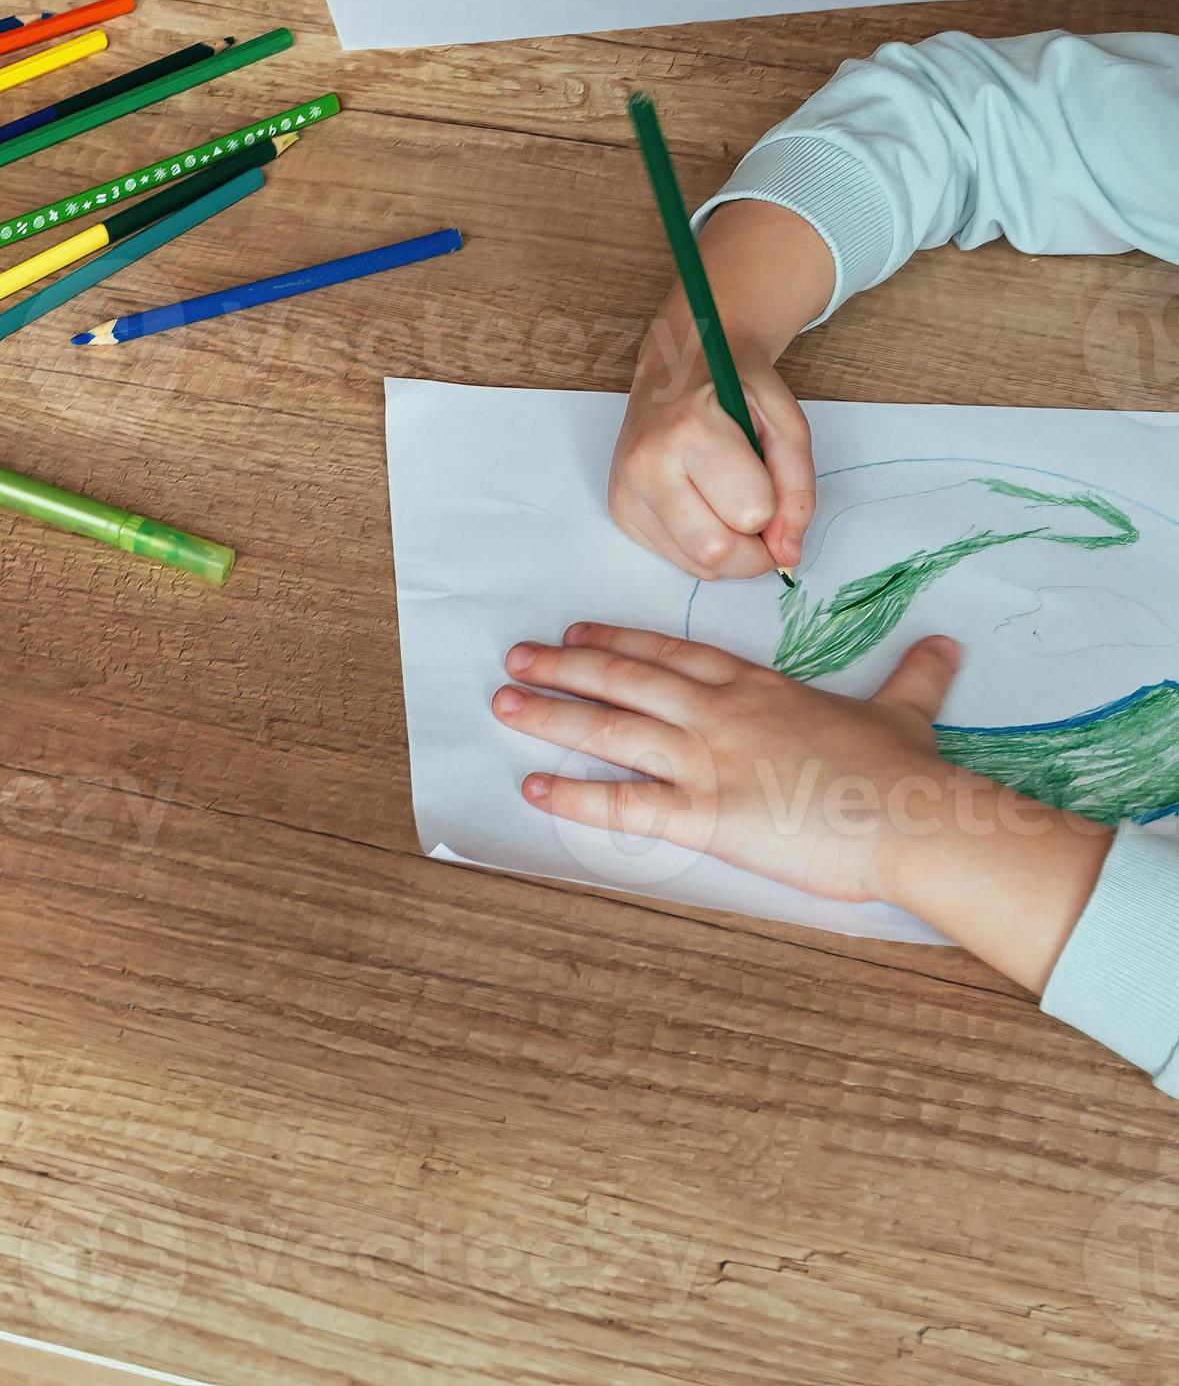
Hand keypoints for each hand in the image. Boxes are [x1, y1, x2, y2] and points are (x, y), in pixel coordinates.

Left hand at [496, 623, 967, 900]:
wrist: (916, 819)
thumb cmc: (906, 771)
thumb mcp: (906, 710)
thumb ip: (914, 675)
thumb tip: (946, 644)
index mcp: (758, 687)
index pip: (673, 652)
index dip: (619, 639)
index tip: (576, 629)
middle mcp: (721, 714)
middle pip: (626, 679)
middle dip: (564, 665)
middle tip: (516, 656)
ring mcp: (709, 761)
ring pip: (611, 728)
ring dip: (550, 714)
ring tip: (503, 702)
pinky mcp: (706, 815)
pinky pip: (625, 804)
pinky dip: (574, 795)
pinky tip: (533, 786)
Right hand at [611, 320, 813, 580]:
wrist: (676, 366)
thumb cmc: (734, 389)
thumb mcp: (786, 423)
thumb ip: (797, 490)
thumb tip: (787, 553)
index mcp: (692, 430)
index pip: (751, 513)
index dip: (775, 510)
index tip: (772, 487)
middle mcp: (647, 463)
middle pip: (714, 550)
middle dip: (753, 551)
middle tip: (762, 521)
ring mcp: (627, 489)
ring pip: (695, 563)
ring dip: (729, 551)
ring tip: (730, 508)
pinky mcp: (620, 509)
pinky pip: (675, 557)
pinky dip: (701, 546)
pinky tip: (702, 508)